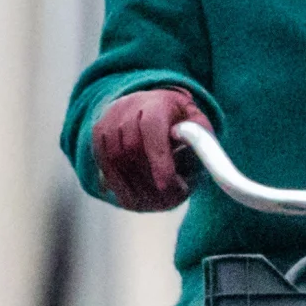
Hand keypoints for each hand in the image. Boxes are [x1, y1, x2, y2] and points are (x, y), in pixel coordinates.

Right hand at [96, 87, 211, 210]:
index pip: (152, 130)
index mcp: (156, 103)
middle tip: (169, 201)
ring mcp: (108, 121)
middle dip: (149, 180)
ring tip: (155, 204)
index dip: (159, 160)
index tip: (169, 187)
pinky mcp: (98, 136)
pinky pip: (104, 165)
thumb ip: (201, 140)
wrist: (148, 102)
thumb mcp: (197, 122)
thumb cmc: (180, 118)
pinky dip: (120, 186)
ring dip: (135, 187)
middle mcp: (127, 109)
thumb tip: (207, 162)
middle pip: (131, 149)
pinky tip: (136, 200)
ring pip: (115, 159)